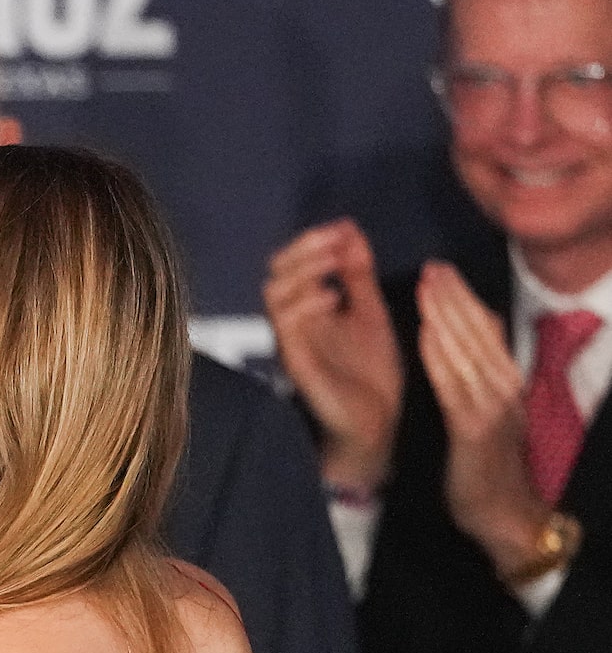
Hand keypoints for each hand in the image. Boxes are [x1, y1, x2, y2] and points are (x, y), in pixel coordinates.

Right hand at [262, 219, 402, 487]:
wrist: (378, 423)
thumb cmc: (371, 373)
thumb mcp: (370, 311)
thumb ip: (358, 275)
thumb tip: (349, 229)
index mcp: (308, 310)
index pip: (291, 265)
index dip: (312, 241)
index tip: (344, 229)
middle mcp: (293, 324)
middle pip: (275, 274)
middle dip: (303, 250)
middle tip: (334, 241)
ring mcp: (292, 343)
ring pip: (274, 295)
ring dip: (304, 273)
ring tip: (334, 265)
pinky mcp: (297, 364)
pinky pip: (286, 327)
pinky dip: (307, 304)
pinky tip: (334, 299)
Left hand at [415, 261, 555, 576]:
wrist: (503, 513)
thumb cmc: (486, 466)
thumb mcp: (486, 415)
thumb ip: (479, 380)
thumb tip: (468, 347)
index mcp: (507, 381)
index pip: (489, 331)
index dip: (466, 300)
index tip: (444, 273)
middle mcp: (505, 387)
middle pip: (481, 331)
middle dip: (455, 297)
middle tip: (433, 266)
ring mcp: (493, 407)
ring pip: (469, 350)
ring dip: (446, 315)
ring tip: (427, 286)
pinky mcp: (474, 429)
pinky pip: (454, 384)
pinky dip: (440, 356)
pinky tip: (426, 333)